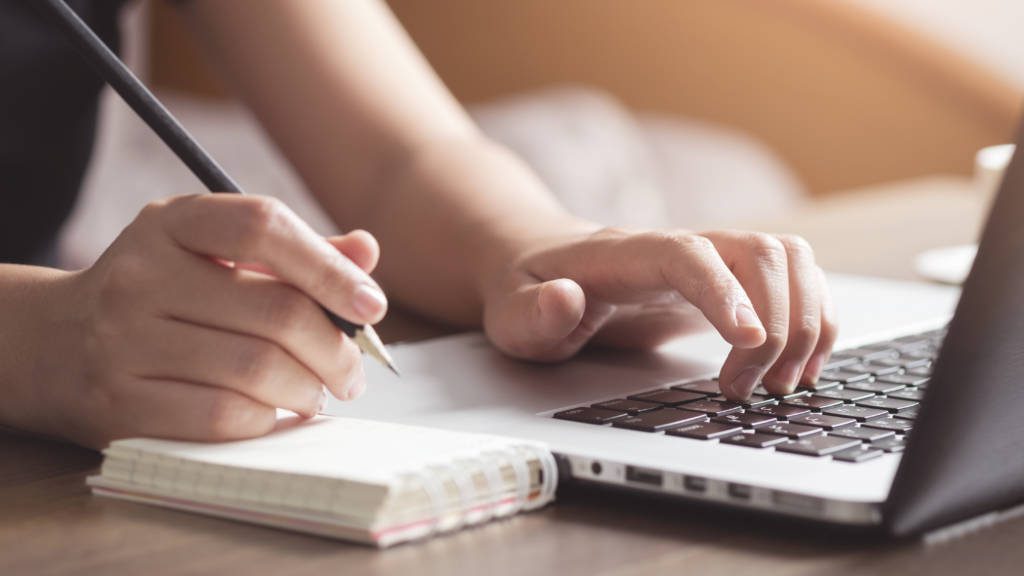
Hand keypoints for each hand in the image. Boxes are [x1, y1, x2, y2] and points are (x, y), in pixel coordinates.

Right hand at [48, 195, 385, 447]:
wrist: (52, 344)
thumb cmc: (161, 294)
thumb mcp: (213, 254)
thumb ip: (292, 253)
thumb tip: (366, 253)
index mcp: (172, 223)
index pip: (263, 225)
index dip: (330, 267)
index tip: (371, 304)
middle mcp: (141, 274)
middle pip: (275, 311)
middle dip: (335, 349)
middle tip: (352, 371)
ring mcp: (123, 340)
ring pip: (257, 369)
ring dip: (308, 389)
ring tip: (317, 392)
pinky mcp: (118, 403)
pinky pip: (223, 416)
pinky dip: (266, 419)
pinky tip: (274, 413)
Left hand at [482, 227, 836, 399]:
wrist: (544, 268)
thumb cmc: (531, 292)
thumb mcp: (513, 314)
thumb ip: (534, 313)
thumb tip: (564, 300)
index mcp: (626, 252)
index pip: (688, 254)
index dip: (725, 292)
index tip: (748, 343)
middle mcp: (680, 246)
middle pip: (757, 252)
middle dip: (775, 325)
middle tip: (748, 389)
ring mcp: (711, 259)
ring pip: (788, 260)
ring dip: (805, 321)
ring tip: (781, 384)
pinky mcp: (729, 281)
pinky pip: (796, 280)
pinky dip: (814, 320)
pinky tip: (800, 366)